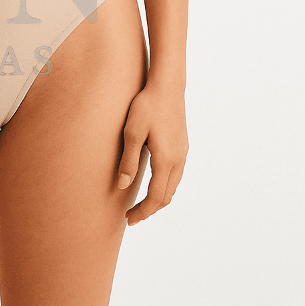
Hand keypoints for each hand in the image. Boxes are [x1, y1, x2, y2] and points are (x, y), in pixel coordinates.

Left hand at [117, 75, 188, 225]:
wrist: (167, 85)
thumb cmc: (146, 106)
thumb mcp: (132, 132)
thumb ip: (128, 160)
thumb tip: (122, 186)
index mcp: (166, 160)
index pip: (155, 198)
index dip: (142, 212)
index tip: (128, 219)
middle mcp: (178, 160)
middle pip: (166, 196)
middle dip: (149, 209)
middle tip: (132, 216)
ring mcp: (183, 153)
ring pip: (173, 187)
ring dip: (158, 199)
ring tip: (141, 203)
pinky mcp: (182, 146)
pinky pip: (175, 175)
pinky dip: (164, 186)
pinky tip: (152, 183)